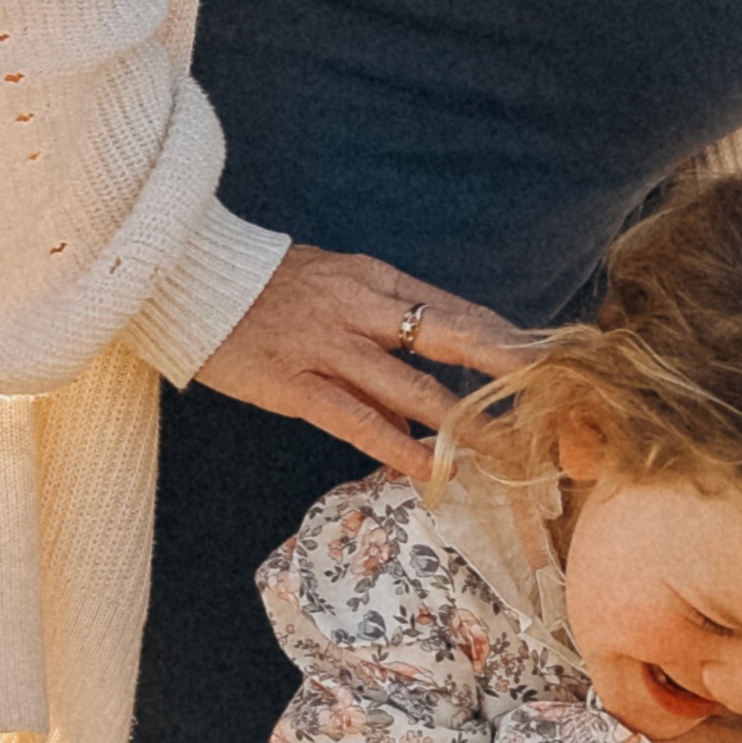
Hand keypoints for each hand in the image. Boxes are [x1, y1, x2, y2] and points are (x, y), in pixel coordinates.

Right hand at [193, 243, 531, 478]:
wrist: (182, 275)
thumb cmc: (260, 288)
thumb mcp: (331, 291)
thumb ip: (379, 339)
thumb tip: (421, 402)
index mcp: (375, 280)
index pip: (458, 311)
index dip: (508, 342)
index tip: (553, 365)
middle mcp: (361, 307)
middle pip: (453, 338)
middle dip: (511, 370)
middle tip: (560, 398)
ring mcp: (328, 345)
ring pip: (414, 388)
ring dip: (466, 424)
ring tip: (509, 453)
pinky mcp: (293, 382)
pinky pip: (355, 419)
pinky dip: (397, 444)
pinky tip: (431, 467)